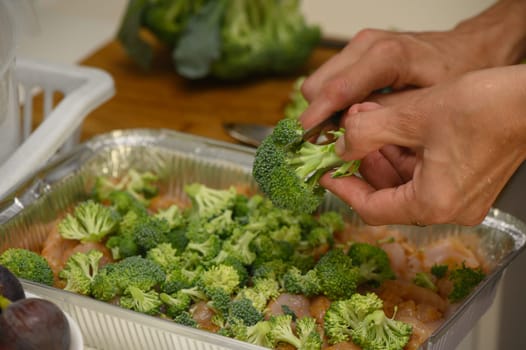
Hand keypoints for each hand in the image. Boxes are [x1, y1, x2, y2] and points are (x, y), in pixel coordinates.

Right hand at [300, 0, 525, 129]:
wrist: (466, 48)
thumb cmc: (454, 73)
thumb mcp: (429, 103)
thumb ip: (386, 117)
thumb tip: (349, 134)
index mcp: (386, 56)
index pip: (336, 90)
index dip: (316, 119)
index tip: (303, 142)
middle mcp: (365, 46)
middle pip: (316, 87)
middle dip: (318, 118)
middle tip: (331, 144)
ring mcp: (358, 47)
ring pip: (317, 84)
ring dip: (323, 110)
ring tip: (343, 133)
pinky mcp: (355, 53)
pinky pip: (328, 81)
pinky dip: (332, 102)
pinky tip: (350, 116)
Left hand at [321, 65, 525, 225]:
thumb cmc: (487, 107)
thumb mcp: (414, 115)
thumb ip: (368, 133)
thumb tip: (341, 146)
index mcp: (433, 203)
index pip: (372, 209)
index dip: (344, 189)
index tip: (325, 173)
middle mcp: (449, 208)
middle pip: (387, 193)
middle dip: (363, 161)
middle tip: (346, 134)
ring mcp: (460, 197)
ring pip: (404, 181)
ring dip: (382, 151)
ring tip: (367, 119)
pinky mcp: (467, 182)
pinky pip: (423, 173)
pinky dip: (404, 151)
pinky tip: (392, 124)